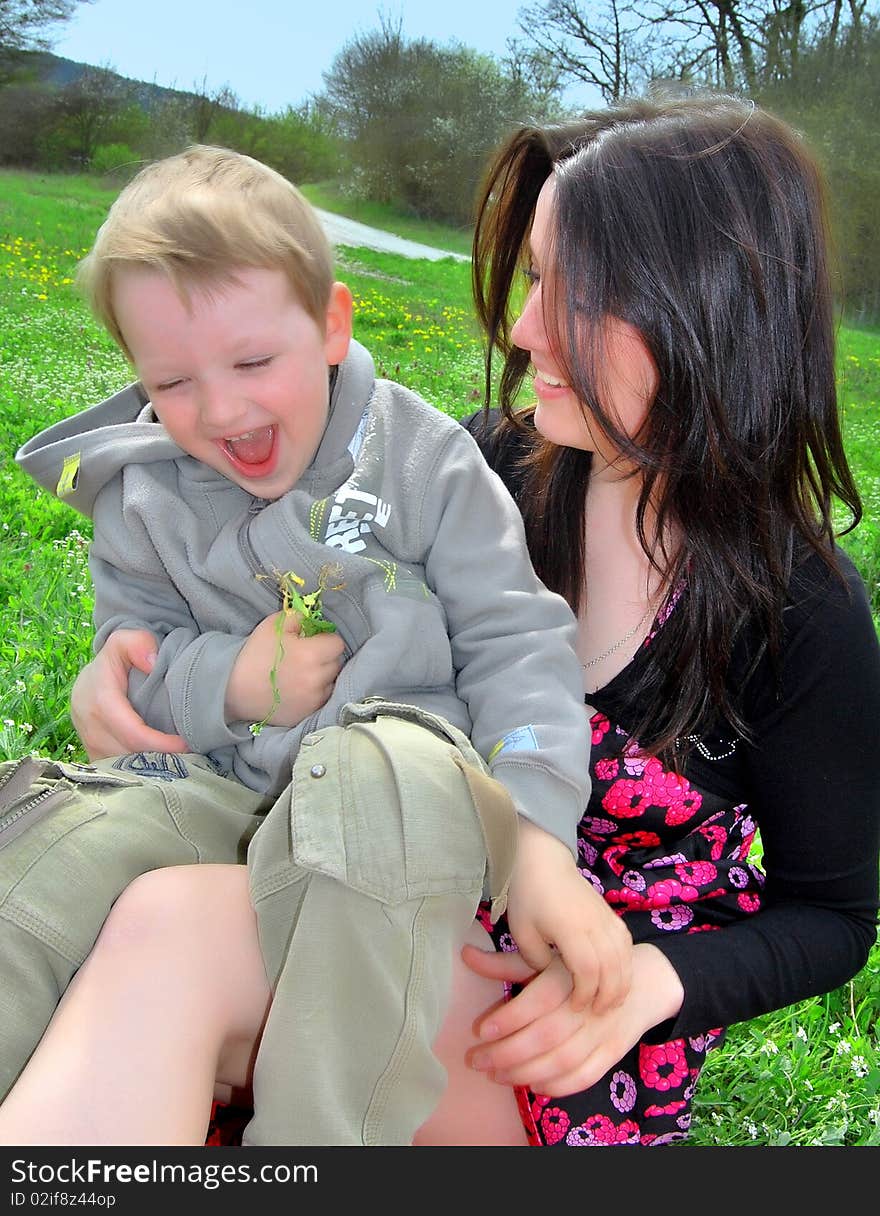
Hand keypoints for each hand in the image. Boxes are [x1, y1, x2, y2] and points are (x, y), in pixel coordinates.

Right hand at [70, 629, 187, 759]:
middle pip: (125, 754)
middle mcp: (87, 724)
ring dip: (148, 768)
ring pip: (120, 767)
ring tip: (176, 764)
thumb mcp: (125, 641)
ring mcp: (87, 741)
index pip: (130, 730)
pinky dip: (137, 771)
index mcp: (97, 699)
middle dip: (157, 759)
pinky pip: (115, 770)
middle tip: (187, 758)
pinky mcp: (91, 753)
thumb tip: (152, 663)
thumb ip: (137, 643)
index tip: (186, 744)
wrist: (96, 675)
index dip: (159, 742)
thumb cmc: (119, 659)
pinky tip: (158, 768)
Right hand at [225, 610, 344, 727]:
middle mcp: (317, 678)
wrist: (233, 690)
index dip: (326, 640)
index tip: (313, 642)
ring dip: (323, 677)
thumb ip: (299, 617)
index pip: (337, 644)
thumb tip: (314, 620)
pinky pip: (323, 700)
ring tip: (302, 674)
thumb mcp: (273, 625)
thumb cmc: (255, 654)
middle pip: (336, 663)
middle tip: (306, 657)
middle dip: (325, 657)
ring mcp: (314, 699)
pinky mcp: (308, 714)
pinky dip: (316, 694)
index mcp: (311, 654)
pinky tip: (300, 689)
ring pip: (332, 682)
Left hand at [464, 942, 684, 1096]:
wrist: (643, 976)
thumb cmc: (582, 963)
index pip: (539, 999)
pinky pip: (586, 1076)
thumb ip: (504, 963)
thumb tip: (464, 954)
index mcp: (572, 971)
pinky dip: (557, 1086)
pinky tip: (532, 1084)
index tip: (481, 1028)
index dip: (509, 1017)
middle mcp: (589, 1001)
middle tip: (476, 1060)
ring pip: (564, 1060)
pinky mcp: (615, 1050)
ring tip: (496, 1075)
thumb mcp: (545, 954)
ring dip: (526, 1073)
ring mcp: (604, 1029)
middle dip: (507, 1053)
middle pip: (547, 1035)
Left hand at [505, 818, 632, 1012]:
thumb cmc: (528, 896)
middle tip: (599, 1013)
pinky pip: (626, 944)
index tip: (577, 1007)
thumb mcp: (521, 931)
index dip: (585, 993)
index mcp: (569, 928)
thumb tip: (549, 977)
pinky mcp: (611, 915)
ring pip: (624, 956)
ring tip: (611, 1002)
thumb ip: (535, 960)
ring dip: (620, 982)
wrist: (544, 860)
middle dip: (608, 994)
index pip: (587, 968)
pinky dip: (626, 965)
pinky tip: (618, 978)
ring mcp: (606, 918)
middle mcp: (593, 924)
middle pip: (612, 966)